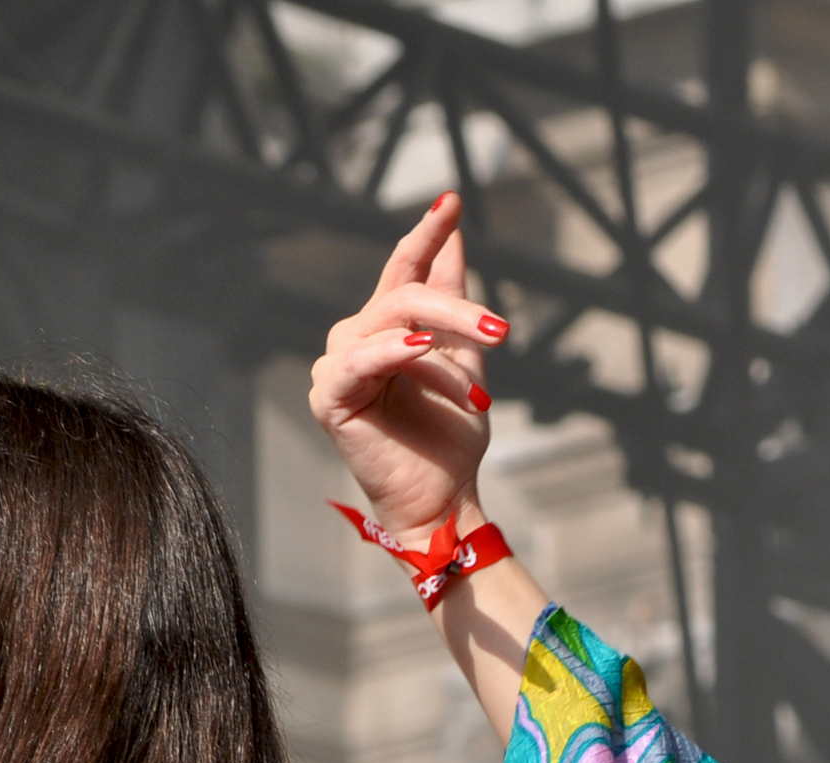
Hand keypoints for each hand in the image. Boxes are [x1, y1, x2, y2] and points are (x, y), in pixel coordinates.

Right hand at [309, 192, 506, 540]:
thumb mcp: (464, 358)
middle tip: (501, 331)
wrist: (443, 497)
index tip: (453, 198)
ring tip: (478, 380)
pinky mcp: (329, 396)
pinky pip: (359, 360)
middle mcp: (356, 338)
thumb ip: (457, 299)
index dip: (428, 233)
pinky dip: (393, 351)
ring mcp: (337, 366)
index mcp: (387, 328)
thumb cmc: (450, 437)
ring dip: (442, 345)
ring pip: (390, 323)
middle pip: (405, 295)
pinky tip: (421, 348)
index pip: (405, 268)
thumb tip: (457, 234)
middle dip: (457, 308)